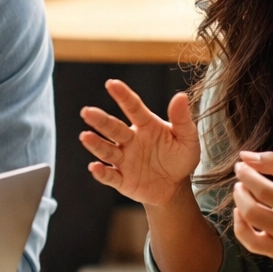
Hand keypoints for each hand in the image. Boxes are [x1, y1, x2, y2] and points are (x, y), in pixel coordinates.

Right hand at [80, 80, 199, 206]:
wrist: (176, 188)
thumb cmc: (180, 158)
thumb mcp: (187, 138)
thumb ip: (182, 118)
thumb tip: (181, 96)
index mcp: (146, 126)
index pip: (133, 108)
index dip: (123, 96)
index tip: (112, 84)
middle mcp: (131, 140)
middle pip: (113, 128)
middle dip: (100, 120)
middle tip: (87, 112)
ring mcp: (125, 160)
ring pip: (107, 150)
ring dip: (96, 144)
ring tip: (85, 136)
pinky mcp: (122, 180)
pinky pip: (110, 176)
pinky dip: (101, 173)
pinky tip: (94, 167)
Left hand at [230, 151, 272, 262]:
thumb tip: (244, 156)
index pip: (264, 190)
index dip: (247, 176)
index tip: (241, 167)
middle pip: (253, 210)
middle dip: (240, 191)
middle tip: (241, 181)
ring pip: (249, 225)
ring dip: (238, 204)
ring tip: (242, 193)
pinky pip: (250, 243)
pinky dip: (239, 226)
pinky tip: (241, 213)